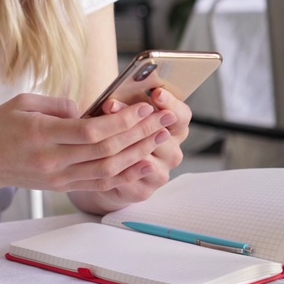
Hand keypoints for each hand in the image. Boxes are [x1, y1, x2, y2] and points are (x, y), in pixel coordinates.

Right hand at [0, 92, 177, 198]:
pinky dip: (125, 175)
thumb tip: (90, 109)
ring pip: (107, 170)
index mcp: (41, 135)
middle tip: (162, 121)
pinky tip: (143, 164)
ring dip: (137, 154)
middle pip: (105, 151)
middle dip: (138, 135)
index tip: (141, 109)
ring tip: (159, 138)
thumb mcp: (23, 102)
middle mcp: (52, 160)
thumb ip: (58, 104)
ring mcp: (59, 178)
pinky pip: (99, 184)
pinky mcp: (62, 187)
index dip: (120, 121)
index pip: (90, 131)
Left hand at [85, 87, 191, 209]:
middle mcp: (172, 152)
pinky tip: (101, 159)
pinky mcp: (144, 191)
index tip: (156, 93)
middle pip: (162, 134)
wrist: (108, 169)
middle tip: (112, 104)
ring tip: (101, 131)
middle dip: (134, 118)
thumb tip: (110, 99)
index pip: (182, 115)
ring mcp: (160, 173)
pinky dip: (115, 168)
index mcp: (174, 128)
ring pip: (145, 158)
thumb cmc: (119, 132)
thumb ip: (125, 102)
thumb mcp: (124, 112)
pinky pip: (130, 180)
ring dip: (122, 144)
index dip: (171, 104)